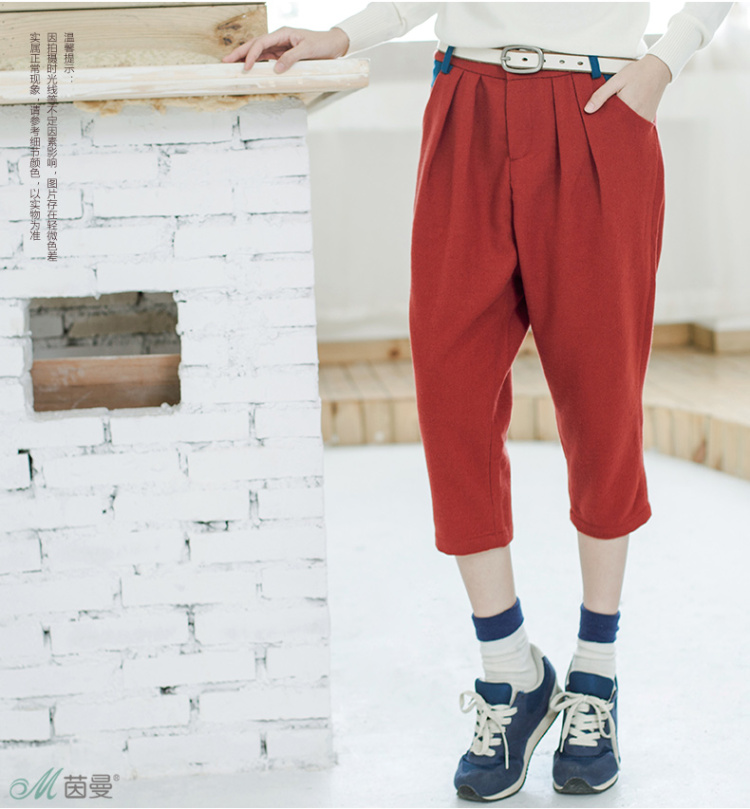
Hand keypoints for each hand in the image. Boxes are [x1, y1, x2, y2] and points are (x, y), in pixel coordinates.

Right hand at [221, 26, 349, 72]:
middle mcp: (279, 39)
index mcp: (282, 33)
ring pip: (258, 52)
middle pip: (255, 45)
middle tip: (225, 61)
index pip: (261, 43)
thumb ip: (292, 58)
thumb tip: (276, 69)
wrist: (333, 45)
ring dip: (245, 58)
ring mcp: (280, 47)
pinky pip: (267, 59)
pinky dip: (257, 63)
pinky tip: (249, 68)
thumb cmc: (322, 44)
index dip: (251, 55)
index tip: (246, 67)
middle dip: (240, 53)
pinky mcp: (283, 55)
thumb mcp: (308, 51)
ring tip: (232, 65)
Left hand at [584, 54, 671, 122]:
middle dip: (609, 125)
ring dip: (619, 125)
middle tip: (605, 120)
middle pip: (617, 127)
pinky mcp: (648, 119)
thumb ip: (601, 95)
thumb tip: (588, 109)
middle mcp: (636, 115)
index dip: (600, 123)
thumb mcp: (616, 80)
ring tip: (615, 118)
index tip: (595, 123)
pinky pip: (636, 126)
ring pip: (626, 127)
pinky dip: (629, 124)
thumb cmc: (638, 72)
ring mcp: (643, 118)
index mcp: (626, 106)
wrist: (659, 68)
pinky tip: (625, 118)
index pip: (608, 122)